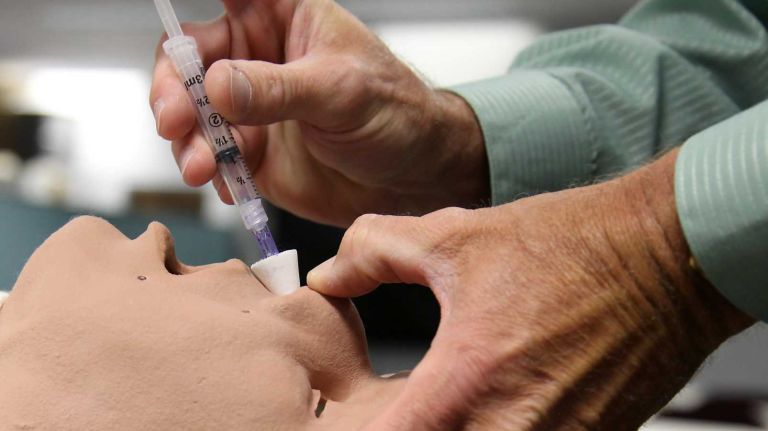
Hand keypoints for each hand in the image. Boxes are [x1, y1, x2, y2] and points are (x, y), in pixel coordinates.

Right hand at [150, 0, 486, 226]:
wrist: (414, 176)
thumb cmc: (395, 113)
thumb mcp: (340, 93)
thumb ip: (277, 89)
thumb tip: (215, 86)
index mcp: (282, 18)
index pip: (227, 1)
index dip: (193, 26)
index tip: (185, 47)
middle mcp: (258, 59)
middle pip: (190, 62)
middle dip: (173, 91)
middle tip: (173, 120)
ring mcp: (252, 109)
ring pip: (194, 116)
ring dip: (189, 141)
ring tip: (203, 167)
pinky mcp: (253, 153)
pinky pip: (214, 159)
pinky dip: (212, 174)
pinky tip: (226, 185)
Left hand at [308, 150, 752, 429]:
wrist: (664, 256)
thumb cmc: (571, 246)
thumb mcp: (455, 236)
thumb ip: (375, 254)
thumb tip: (329, 275)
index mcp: (466, 383)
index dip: (351, 430)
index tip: (345, 413)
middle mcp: (511, 430)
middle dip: (401, 429)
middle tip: (393, 403)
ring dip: (448, 429)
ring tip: (437, 400)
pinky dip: (487, 429)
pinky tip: (485, 401)